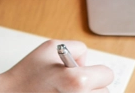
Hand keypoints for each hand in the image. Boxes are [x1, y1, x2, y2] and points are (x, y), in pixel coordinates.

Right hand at [0, 40, 114, 92]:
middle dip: (93, 86)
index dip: (96, 70)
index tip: (85, 72)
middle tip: (73, 84)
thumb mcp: (51, 47)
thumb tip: (86, 62)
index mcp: (78, 81)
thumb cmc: (27, 75)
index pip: (107, 74)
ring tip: (67, 91)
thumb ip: (76, 48)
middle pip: (105, 91)